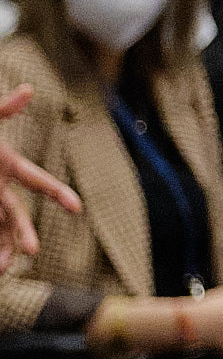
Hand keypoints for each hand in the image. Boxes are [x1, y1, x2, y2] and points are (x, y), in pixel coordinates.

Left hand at [0, 81, 78, 264]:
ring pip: (0, 230)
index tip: (78, 208)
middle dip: (25, 233)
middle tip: (33, 251)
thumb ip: (2, 108)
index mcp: (7, 164)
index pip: (38, 181)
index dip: (59, 194)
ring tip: (3, 268)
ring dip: (5, 249)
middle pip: (18, 214)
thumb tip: (28, 89)